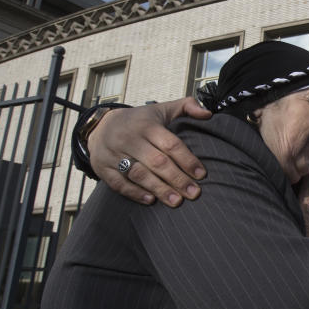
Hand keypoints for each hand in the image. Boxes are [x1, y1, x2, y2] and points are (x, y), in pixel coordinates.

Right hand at [88, 97, 210, 206]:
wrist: (100, 126)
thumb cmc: (139, 121)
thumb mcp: (161, 109)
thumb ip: (186, 107)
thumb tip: (208, 114)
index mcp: (147, 125)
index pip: (171, 144)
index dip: (187, 160)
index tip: (201, 174)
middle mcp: (130, 139)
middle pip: (157, 162)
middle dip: (177, 179)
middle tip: (194, 193)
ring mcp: (115, 154)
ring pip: (139, 174)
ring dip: (159, 189)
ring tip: (176, 202)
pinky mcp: (103, 167)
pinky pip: (119, 183)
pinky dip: (134, 192)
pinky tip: (151, 200)